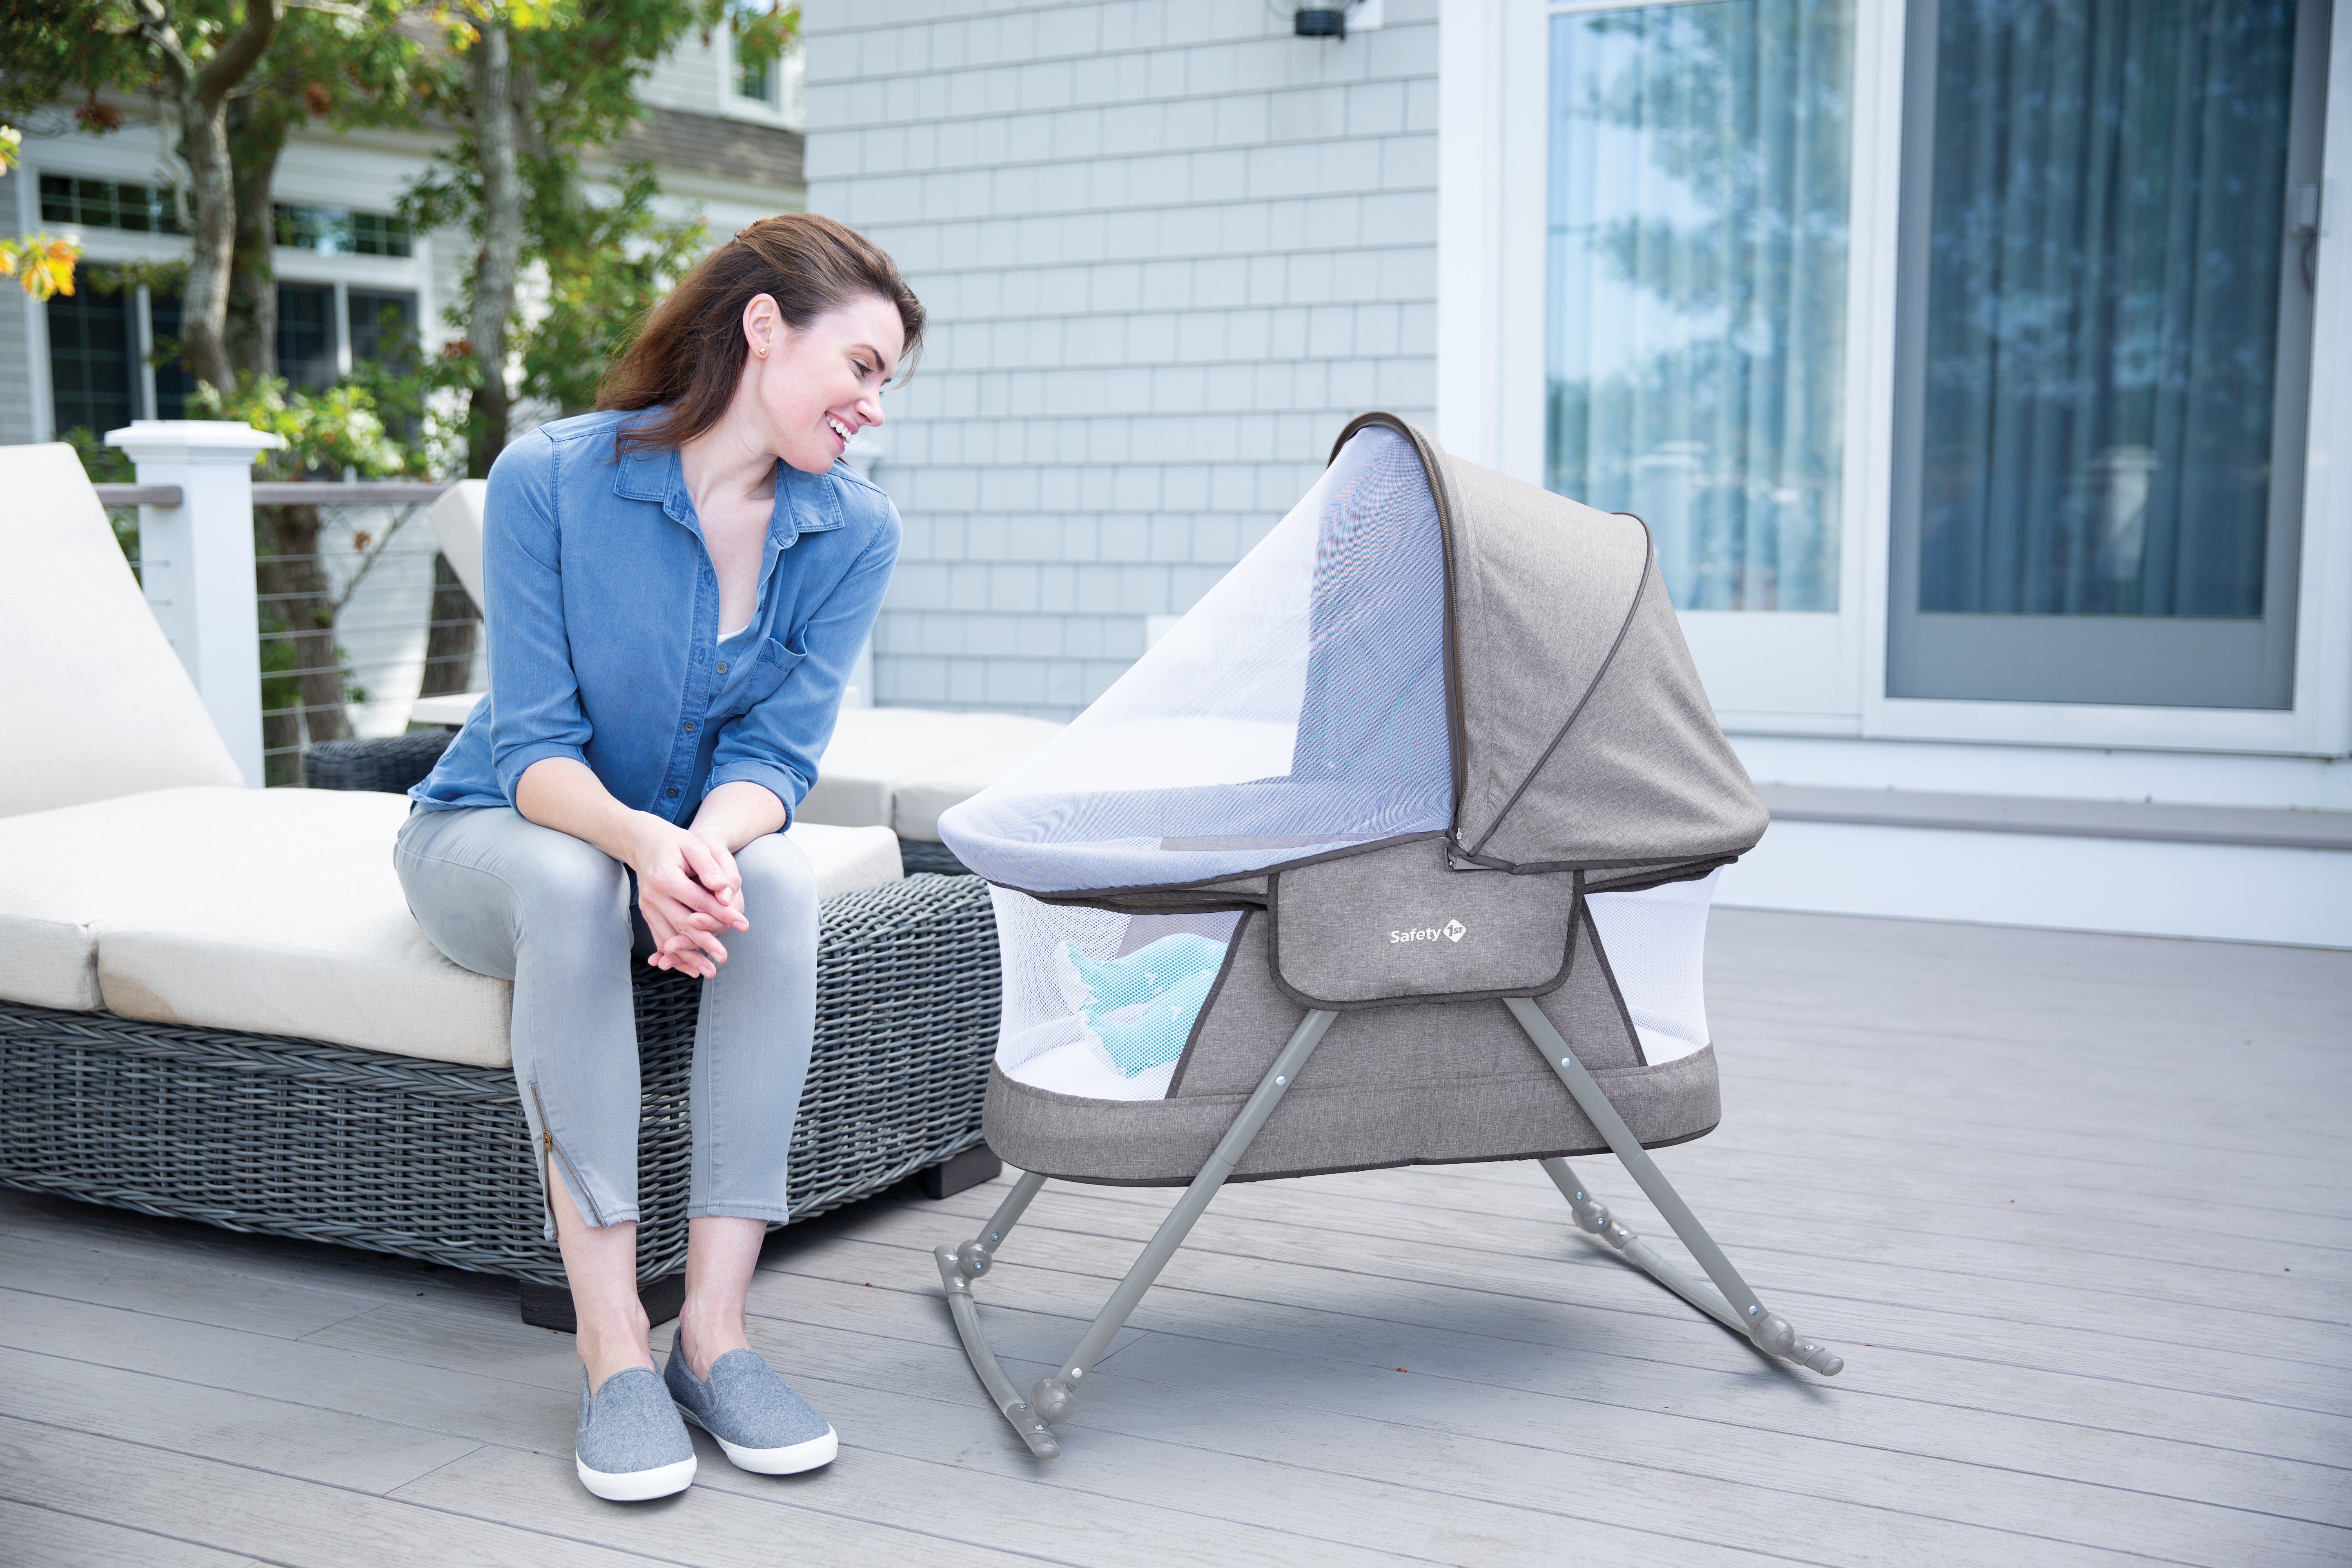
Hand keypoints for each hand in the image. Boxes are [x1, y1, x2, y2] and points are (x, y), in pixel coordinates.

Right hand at [624, 815, 748, 977]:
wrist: (644, 842)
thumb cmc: (675, 843)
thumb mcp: (694, 845)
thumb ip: (710, 867)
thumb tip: (724, 890)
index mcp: (665, 877)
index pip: (699, 901)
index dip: (722, 914)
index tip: (743, 925)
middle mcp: (652, 896)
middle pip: (682, 924)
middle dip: (705, 942)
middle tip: (724, 957)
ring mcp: (647, 907)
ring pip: (669, 937)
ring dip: (688, 956)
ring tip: (709, 971)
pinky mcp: (647, 914)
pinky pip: (660, 938)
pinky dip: (674, 955)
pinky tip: (689, 968)